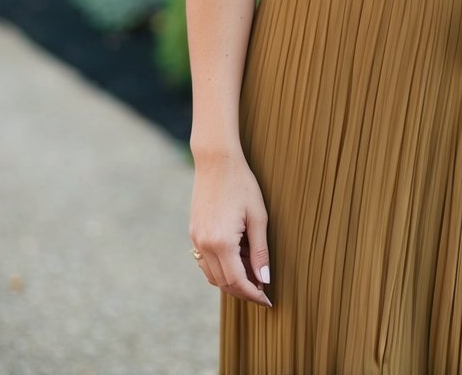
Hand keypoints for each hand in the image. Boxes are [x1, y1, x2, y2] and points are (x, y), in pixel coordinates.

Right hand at [190, 150, 272, 306]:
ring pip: (212, 275)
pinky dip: (220, 268)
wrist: (216, 160)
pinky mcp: (193, 232)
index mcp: (222, 243)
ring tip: (252, 274)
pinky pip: (205, 261)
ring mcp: (196, 239)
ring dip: (231, 281)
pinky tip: (237, 260)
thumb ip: (260, 251)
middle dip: (244, 290)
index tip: (268, 300)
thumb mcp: (258, 217)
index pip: (238, 282)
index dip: (254, 294)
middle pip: (224, 283)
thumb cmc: (242, 184)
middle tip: (263, 289)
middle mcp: (205, 245)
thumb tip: (264, 280)